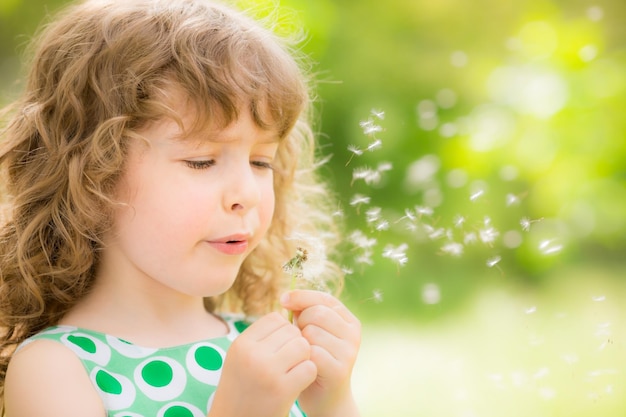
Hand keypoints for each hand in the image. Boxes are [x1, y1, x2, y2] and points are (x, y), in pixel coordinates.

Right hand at [209, 312, 316, 416]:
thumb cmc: (243, 390)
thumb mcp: (240, 359)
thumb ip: (260, 337)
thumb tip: (286, 314)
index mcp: (241, 344)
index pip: (275, 318)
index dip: (284, 332)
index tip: (280, 348)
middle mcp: (252, 354)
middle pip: (291, 331)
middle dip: (295, 345)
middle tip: (288, 364)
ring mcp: (267, 371)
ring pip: (303, 346)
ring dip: (303, 358)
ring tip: (292, 372)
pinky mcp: (282, 389)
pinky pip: (310, 367)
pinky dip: (308, 375)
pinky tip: (297, 384)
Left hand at [281, 290, 360, 416]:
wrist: (324, 397)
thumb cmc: (312, 358)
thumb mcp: (310, 330)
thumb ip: (303, 312)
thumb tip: (287, 297)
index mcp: (348, 319)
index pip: (324, 298)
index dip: (302, 296)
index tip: (282, 299)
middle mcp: (353, 333)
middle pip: (317, 313)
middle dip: (300, 322)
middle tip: (297, 337)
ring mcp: (349, 352)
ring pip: (312, 332)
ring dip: (299, 341)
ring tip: (300, 352)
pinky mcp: (340, 370)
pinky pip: (311, 353)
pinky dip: (301, 357)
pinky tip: (302, 364)